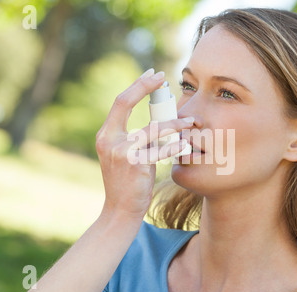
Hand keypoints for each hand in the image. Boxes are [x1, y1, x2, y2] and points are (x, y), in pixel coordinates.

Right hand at [96, 69, 193, 220]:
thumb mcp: (125, 156)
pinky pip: (159, 150)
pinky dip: (174, 147)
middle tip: (164, 78)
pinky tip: (186, 146)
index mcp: (106, 135)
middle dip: (144, 87)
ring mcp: (120, 151)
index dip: (136, 86)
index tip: (152, 75)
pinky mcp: (134, 164)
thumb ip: (136, 138)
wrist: (120, 210)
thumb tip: (159, 120)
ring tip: (190, 122)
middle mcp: (108, 139)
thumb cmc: (128, 182)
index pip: (120, 102)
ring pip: (151, 128)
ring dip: (174, 123)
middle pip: (124, 102)